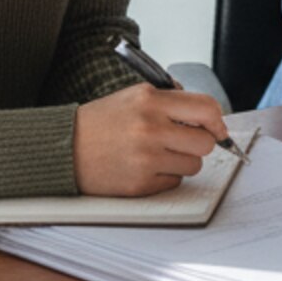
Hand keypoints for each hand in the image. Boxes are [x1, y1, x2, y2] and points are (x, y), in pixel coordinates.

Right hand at [73, 81, 229, 195]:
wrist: (64, 148)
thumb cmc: (101, 122)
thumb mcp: (135, 96)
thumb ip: (172, 101)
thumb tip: (210, 117)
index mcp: (150, 100)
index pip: (206, 108)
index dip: (218, 120)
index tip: (218, 128)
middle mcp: (150, 128)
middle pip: (205, 142)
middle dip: (198, 142)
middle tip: (181, 141)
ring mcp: (145, 158)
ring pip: (194, 165)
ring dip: (182, 161)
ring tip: (158, 153)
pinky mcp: (140, 184)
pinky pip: (174, 182)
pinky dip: (165, 176)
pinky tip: (144, 167)